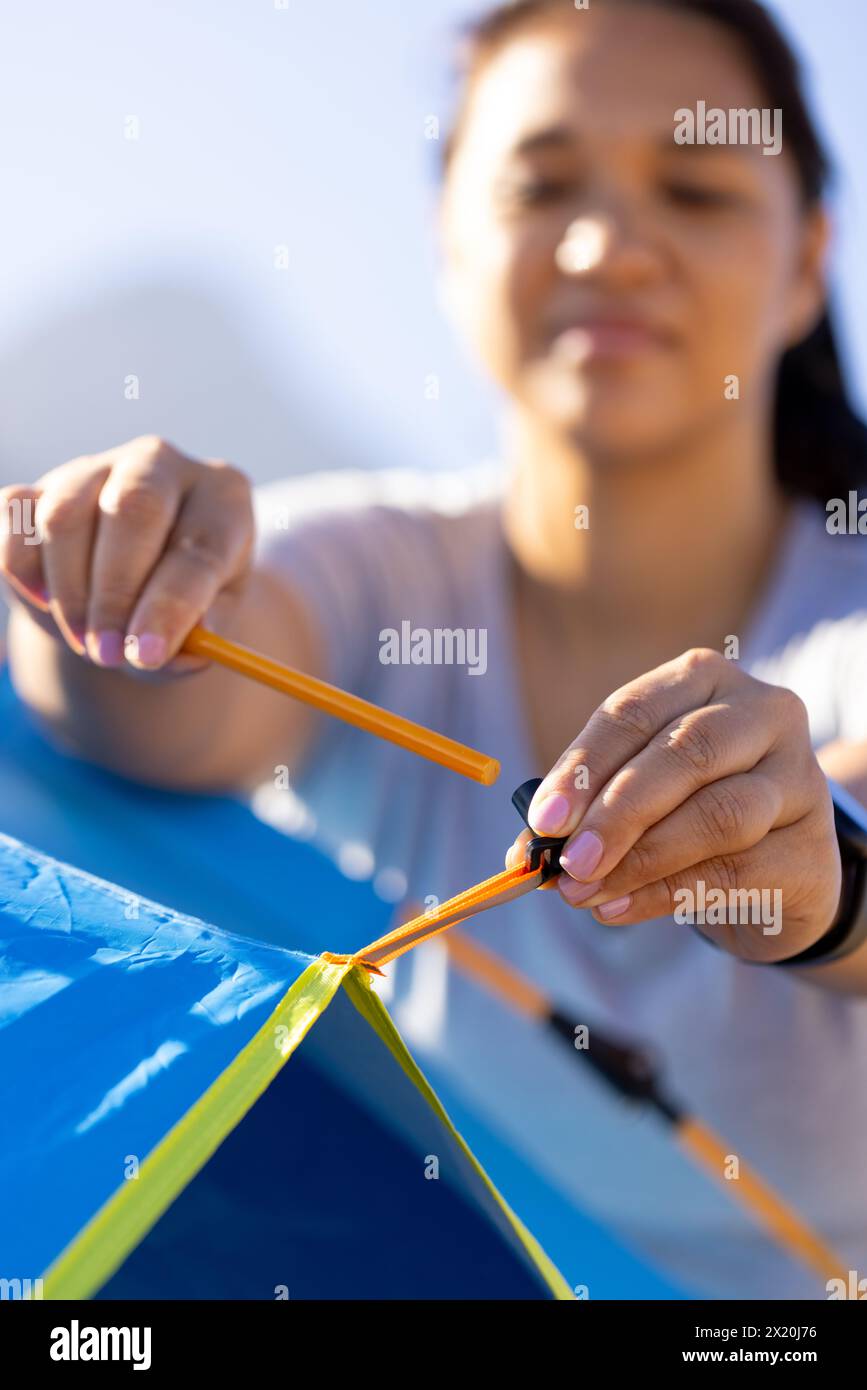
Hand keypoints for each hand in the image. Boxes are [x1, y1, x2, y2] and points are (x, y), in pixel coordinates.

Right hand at [0, 435, 253, 673]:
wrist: (132, 584)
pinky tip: (44, 602)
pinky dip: (22, 567)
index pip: (201, 546)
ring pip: (66, 517)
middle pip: (133, 511)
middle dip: (115, 594)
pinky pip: (16, 515)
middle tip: (106, 654)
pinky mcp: (42, 485)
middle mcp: (161, 465)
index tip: (146, 654)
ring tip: (85, 641)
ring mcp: (96, 466)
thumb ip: (192, 643)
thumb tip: (167, 655)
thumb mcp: (204, 628)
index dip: (171, 604)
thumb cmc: (181, 603)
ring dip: (69, 592)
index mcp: (223, 497)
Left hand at [505, 648, 841, 962]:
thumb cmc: (688, 809)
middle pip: (685, 755)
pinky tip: (620, 908)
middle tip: (569, 862)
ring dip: (641, 860)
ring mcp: (799, 778)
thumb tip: (525, 849)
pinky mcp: (812, 848)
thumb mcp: (637, 791)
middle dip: (616, 814)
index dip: (584, 766)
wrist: (776, 867)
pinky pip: (736, 871)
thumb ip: (585, 810)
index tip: (544, 820)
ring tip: (586, 892)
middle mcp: (763, 713)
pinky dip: (667, 894)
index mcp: (705, 678)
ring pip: (718, 815)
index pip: (635, 712)